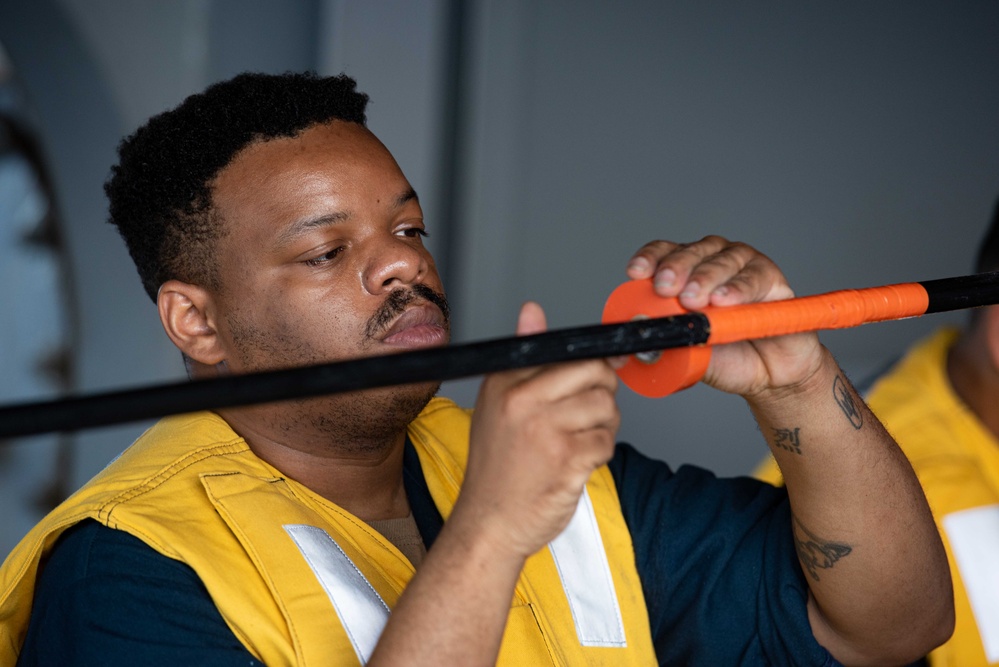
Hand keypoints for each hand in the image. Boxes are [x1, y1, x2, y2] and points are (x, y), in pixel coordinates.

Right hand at [456, 302, 620, 561]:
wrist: (489, 523)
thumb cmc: (497, 466)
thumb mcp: (498, 403)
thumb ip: (523, 354)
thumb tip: (533, 310)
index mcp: (506, 381)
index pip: (567, 352)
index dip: (588, 368)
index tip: (591, 380)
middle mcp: (522, 401)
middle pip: (595, 373)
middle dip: (602, 393)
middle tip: (587, 414)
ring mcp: (545, 430)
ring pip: (606, 408)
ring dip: (603, 428)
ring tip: (578, 442)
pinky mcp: (566, 460)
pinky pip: (606, 443)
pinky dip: (599, 454)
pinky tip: (576, 463)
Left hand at [625, 235, 824, 397]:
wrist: (767, 373)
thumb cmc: (723, 356)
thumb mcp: (686, 355)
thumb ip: (664, 345)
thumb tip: (632, 348)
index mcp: (683, 271)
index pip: (662, 253)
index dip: (649, 259)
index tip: (637, 273)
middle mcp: (710, 260)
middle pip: (690, 252)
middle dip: (675, 269)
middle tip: (665, 289)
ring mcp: (741, 264)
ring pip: (720, 261)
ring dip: (704, 278)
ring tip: (693, 301)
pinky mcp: (769, 277)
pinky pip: (753, 277)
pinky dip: (737, 289)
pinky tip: (724, 301)